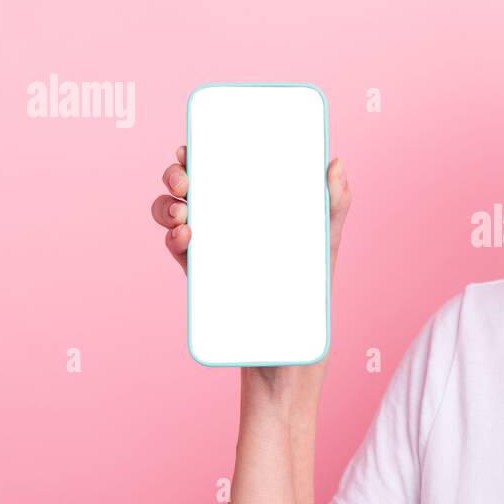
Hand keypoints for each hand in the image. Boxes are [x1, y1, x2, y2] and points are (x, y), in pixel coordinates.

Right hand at [150, 145, 351, 401]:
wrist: (288, 357)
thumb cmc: (310, 296)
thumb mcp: (326, 247)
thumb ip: (333, 207)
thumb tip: (337, 164)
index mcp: (252, 207)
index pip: (221, 169)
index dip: (200, 152)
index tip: (193, 146)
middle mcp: (227, 223)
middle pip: (191, 186)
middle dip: (177, 174)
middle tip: (187, 179)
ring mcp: (212, 250)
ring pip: (174, 214)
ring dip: (166, 205)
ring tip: (184, 213)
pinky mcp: (203, 278)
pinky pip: (178, 251)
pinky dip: (173, 239)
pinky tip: (186, 237)